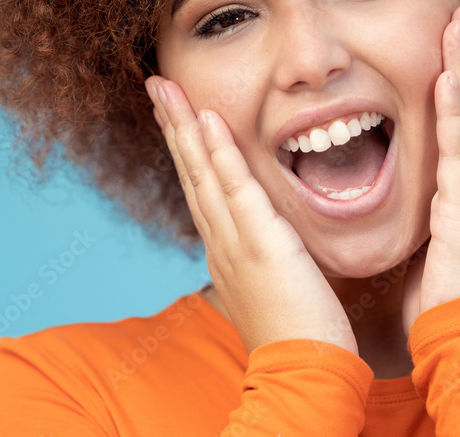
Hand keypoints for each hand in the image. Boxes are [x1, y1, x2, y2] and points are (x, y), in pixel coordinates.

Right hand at [145, 76, 357, 354]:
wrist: (303, 375)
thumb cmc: (297, 335)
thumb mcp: (272, 286)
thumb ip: (263, 256)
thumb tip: (265, 239)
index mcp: (226, 249)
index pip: (200, 187)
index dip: (186, 148)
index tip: (175, 114)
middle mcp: (221, 241)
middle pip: (190, 172)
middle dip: (172, 126)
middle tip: (156, 85)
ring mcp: (235, 241)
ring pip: (202, 173)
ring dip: (184, 127)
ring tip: (167, 88)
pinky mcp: (260, 244)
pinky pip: (236, 189)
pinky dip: (219, 154)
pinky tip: (208, 120)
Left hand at [401, 4, 459, 334]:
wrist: (459, 340)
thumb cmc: (436, 292)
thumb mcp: (425, 233)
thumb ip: (417, 201)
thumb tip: (389, 183)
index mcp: (457, 182)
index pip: (457, 110)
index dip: (456, 67)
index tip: (448, 24)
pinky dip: (458, 113)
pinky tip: (452, 78)